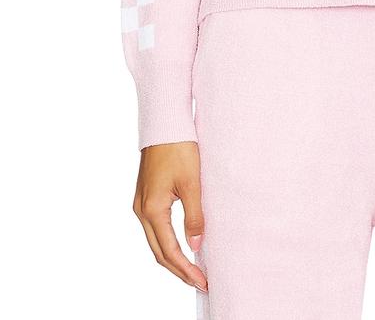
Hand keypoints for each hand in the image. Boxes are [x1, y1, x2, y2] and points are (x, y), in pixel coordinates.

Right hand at [132, 141, 207, 292]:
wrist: (165, 123)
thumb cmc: (179, 148)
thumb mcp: (192, 183)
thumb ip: (194, 216)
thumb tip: (196, 247)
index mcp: (152, 209)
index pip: (169, 250)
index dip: (186, 269)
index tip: (202, 281)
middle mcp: (141, 210)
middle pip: (159, 251)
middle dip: (179, 270)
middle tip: (200, 282)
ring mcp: (141, 204)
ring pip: (155, 241)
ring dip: (173, 257)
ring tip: (193, 269)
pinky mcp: (145, 196)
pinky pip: (155, 228)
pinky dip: (167, 241)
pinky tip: (181, 244)